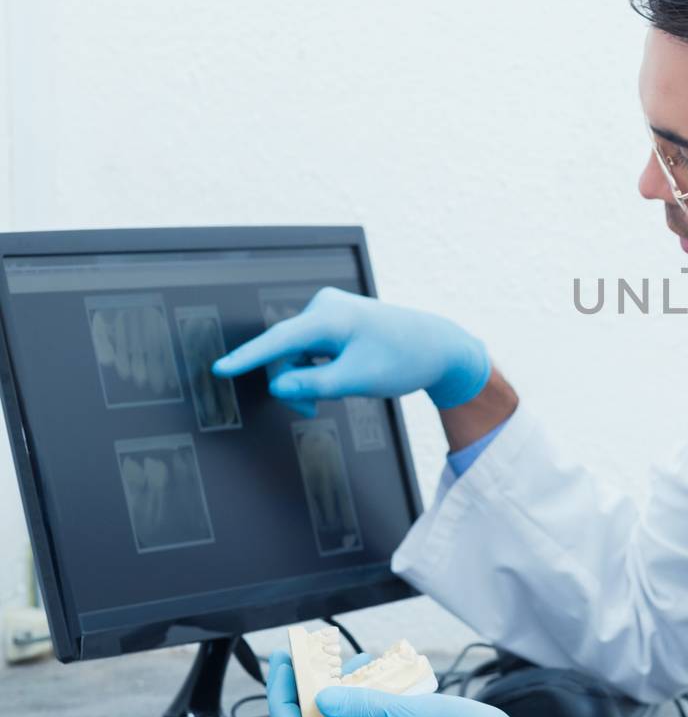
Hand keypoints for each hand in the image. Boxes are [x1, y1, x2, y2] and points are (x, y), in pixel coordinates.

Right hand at [212, 288, 490, 410]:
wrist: (438, 346)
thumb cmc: (404, 359)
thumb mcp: (360, 379)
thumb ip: (316, 385)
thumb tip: (277, 387)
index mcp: (331, 317)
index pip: (280, 340)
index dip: (249, 358)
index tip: (220, 370)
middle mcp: (325, 306)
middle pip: (285, 351)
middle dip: (291, 383)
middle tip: (309, 410)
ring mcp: (328, 310)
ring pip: (295, 352)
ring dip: (303, 378)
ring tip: (324, 399)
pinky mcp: (332, 320)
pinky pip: (308, 348)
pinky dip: (313, 368)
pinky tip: (334, 379)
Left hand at [266, 650, 584, 716]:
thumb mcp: (412, 716)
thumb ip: (361, 706)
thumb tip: (319, 697)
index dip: (282, 696)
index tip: (282, 661)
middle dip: (320, 684)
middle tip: (324, 649)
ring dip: (357, 687)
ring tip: (373, 659)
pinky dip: (382, 698)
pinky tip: (400, 678)